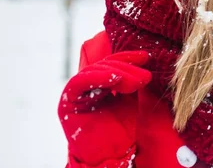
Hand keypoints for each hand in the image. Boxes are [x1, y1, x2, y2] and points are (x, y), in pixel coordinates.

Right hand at [58, 51, 151, 166]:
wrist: (110, 156)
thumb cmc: (120, 130)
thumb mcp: (129, 99)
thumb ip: (131, 81)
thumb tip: (142, 62)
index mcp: (100, 84)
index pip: (112, 63)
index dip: (128, 58)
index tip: (146, 56)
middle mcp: (86, 86)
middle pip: (105, 66)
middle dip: (127, 68)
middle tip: (145, 77)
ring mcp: (76, 93)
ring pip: (94, 71)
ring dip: (117, 72)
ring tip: (136, 81)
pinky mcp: (67, 103)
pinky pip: (79, 83)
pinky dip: (98, 77)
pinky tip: (115, 78)